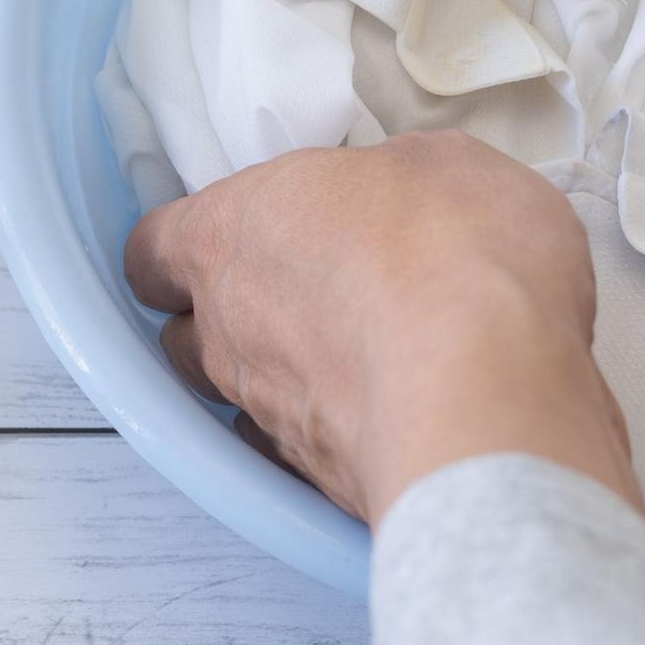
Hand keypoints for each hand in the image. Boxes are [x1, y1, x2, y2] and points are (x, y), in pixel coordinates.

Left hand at [123, 130, 639, 521]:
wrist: (490, 400)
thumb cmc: (452, 257)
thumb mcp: (444, 164)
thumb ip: (394, 174)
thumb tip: (402, 189)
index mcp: (228, 231)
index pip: (154, 248)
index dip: (186, 246)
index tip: (233, 238)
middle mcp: (225, 328)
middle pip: (190, 329)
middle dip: (231, 317)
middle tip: (307, 294)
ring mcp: (264, 413)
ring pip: (241, 395)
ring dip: (285, 377)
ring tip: (358, 358)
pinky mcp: (315, 479)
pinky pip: (299, 450)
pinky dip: (330, 432)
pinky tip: (386, 414)